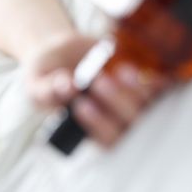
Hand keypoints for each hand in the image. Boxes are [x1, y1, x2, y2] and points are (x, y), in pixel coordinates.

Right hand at [25, 34, 168, 146]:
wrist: (58, 51)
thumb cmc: (45, 74)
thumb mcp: (35, 84)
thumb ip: (47, 90)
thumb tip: (68, 86)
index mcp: (88, 128)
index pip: (105, 140)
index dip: (99, 125)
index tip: (81, 104)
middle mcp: (111, 119)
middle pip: (129, 125)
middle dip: (117, 103)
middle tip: (98, 80)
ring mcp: (128, 100)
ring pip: (145, 107)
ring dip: (136, 91)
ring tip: (119, 72)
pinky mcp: (137, 81)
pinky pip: (156, 88)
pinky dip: (150, 81)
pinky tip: (128, 69)